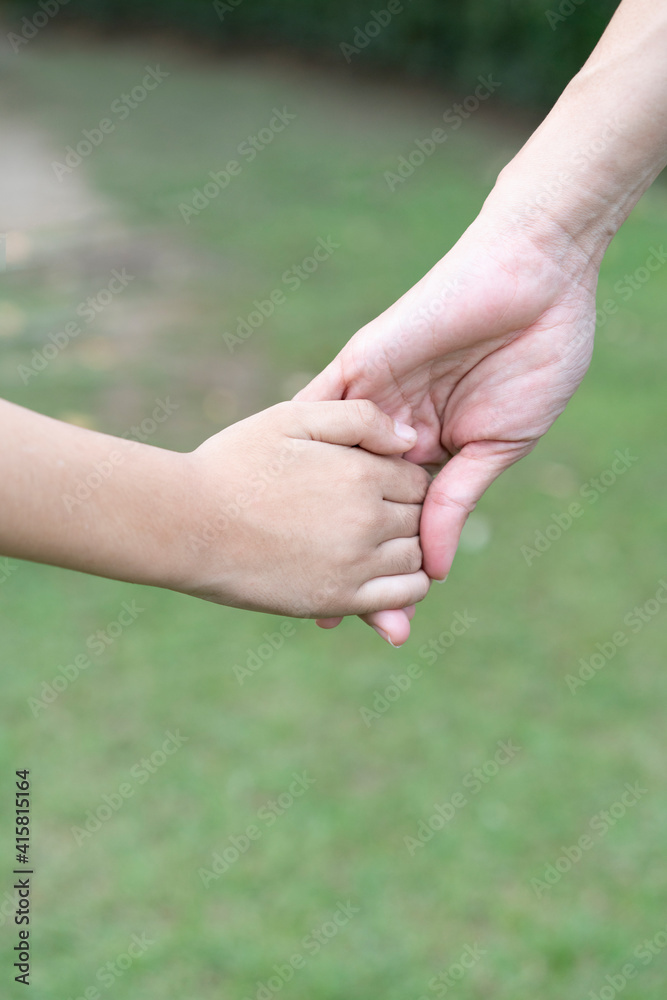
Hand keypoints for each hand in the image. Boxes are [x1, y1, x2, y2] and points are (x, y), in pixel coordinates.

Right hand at [180, 400, 430, 617]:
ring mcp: (355, 563)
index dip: (402, 478)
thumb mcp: (290, 418)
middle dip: (405, 512)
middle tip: (373, 512)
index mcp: (360, 472)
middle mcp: (367, 519)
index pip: (417, 478)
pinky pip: (403, 595)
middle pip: (420, 517)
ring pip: (417, 557)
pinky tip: (378, 573)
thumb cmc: (233, 464)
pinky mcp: (338, 599)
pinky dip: (406, 586)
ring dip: (406, 548)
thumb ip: (357, 418)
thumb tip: (410, 438)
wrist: (185, 524)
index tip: (378, 482)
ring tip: (374, 541)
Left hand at [297, 209, 598, 641]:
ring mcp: (372, 402)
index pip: (401, 521)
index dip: (390, 571)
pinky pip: (317, 414)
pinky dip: (298, 457)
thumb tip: (432, 568)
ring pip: (330, 473)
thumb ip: (456, 501)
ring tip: (290, 578)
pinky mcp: (359, 367)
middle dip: (344, 563)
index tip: (379, 624)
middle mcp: (393, 433)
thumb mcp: (498, 445)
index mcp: (432, 452)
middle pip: (356, 508)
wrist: (537, 279)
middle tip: (324, 619)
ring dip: (311, 523)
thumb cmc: (536, 359)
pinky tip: (271, 502)